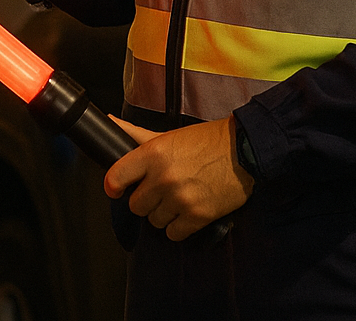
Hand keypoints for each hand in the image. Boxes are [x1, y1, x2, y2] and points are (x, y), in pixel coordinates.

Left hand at [103, 115, 252, 240]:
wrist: (244, 150)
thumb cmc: (206, 141)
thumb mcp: (168, 135)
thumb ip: (136, 134)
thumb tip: (111, 123)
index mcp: (153, 154)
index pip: (116, 177)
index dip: (114, 186)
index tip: (118, 190)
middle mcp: (163, 178)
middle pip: (136, 205)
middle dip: (146, 200)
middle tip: (160, 191)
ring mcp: (180, 198)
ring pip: (154, 221)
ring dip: (163, 214)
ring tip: (177, 200)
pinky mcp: (197, 216)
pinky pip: (174, 234)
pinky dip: (179, 228)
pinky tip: (186, 214)